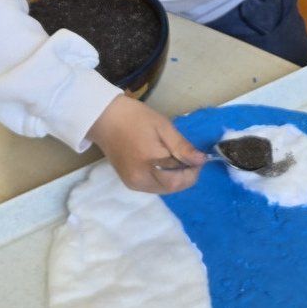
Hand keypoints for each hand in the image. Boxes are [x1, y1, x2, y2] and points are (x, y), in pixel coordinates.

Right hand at [88, 93, 204, 193]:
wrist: (105, 118)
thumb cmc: (135, 118)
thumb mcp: (163, 127)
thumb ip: (182, 147)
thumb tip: (202, 160)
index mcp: (148, 164)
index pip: (178, 180)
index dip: (193, 170)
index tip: (199, 157)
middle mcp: (139, 180)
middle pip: (171, 188)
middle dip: (186, 176)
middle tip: (190, 158)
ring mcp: (133, 183)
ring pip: (164, 189)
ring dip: (176, 178)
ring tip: (177, 159)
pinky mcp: (129, 182)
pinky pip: (154, 186)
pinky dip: (164, 178)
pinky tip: (165, 164)